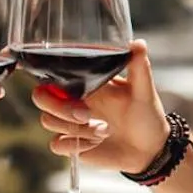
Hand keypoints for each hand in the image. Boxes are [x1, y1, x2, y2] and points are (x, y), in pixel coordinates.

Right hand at [31, 40, 169, 172]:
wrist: (151, 149)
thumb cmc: (147, 116)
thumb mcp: (144, 91)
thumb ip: (139, 67)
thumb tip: (138, 43)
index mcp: (86, 85)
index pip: (53, 76)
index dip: (52, 82)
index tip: (71, 91)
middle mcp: (74, 102)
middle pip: (41, 98)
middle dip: (60, 107)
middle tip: (87, 114)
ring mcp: (71, 124)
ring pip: (48, 121)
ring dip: (76, 128)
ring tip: (104, 130)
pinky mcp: (73, 145)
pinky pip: (56, 145)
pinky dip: (74, 145)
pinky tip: (96, 143)